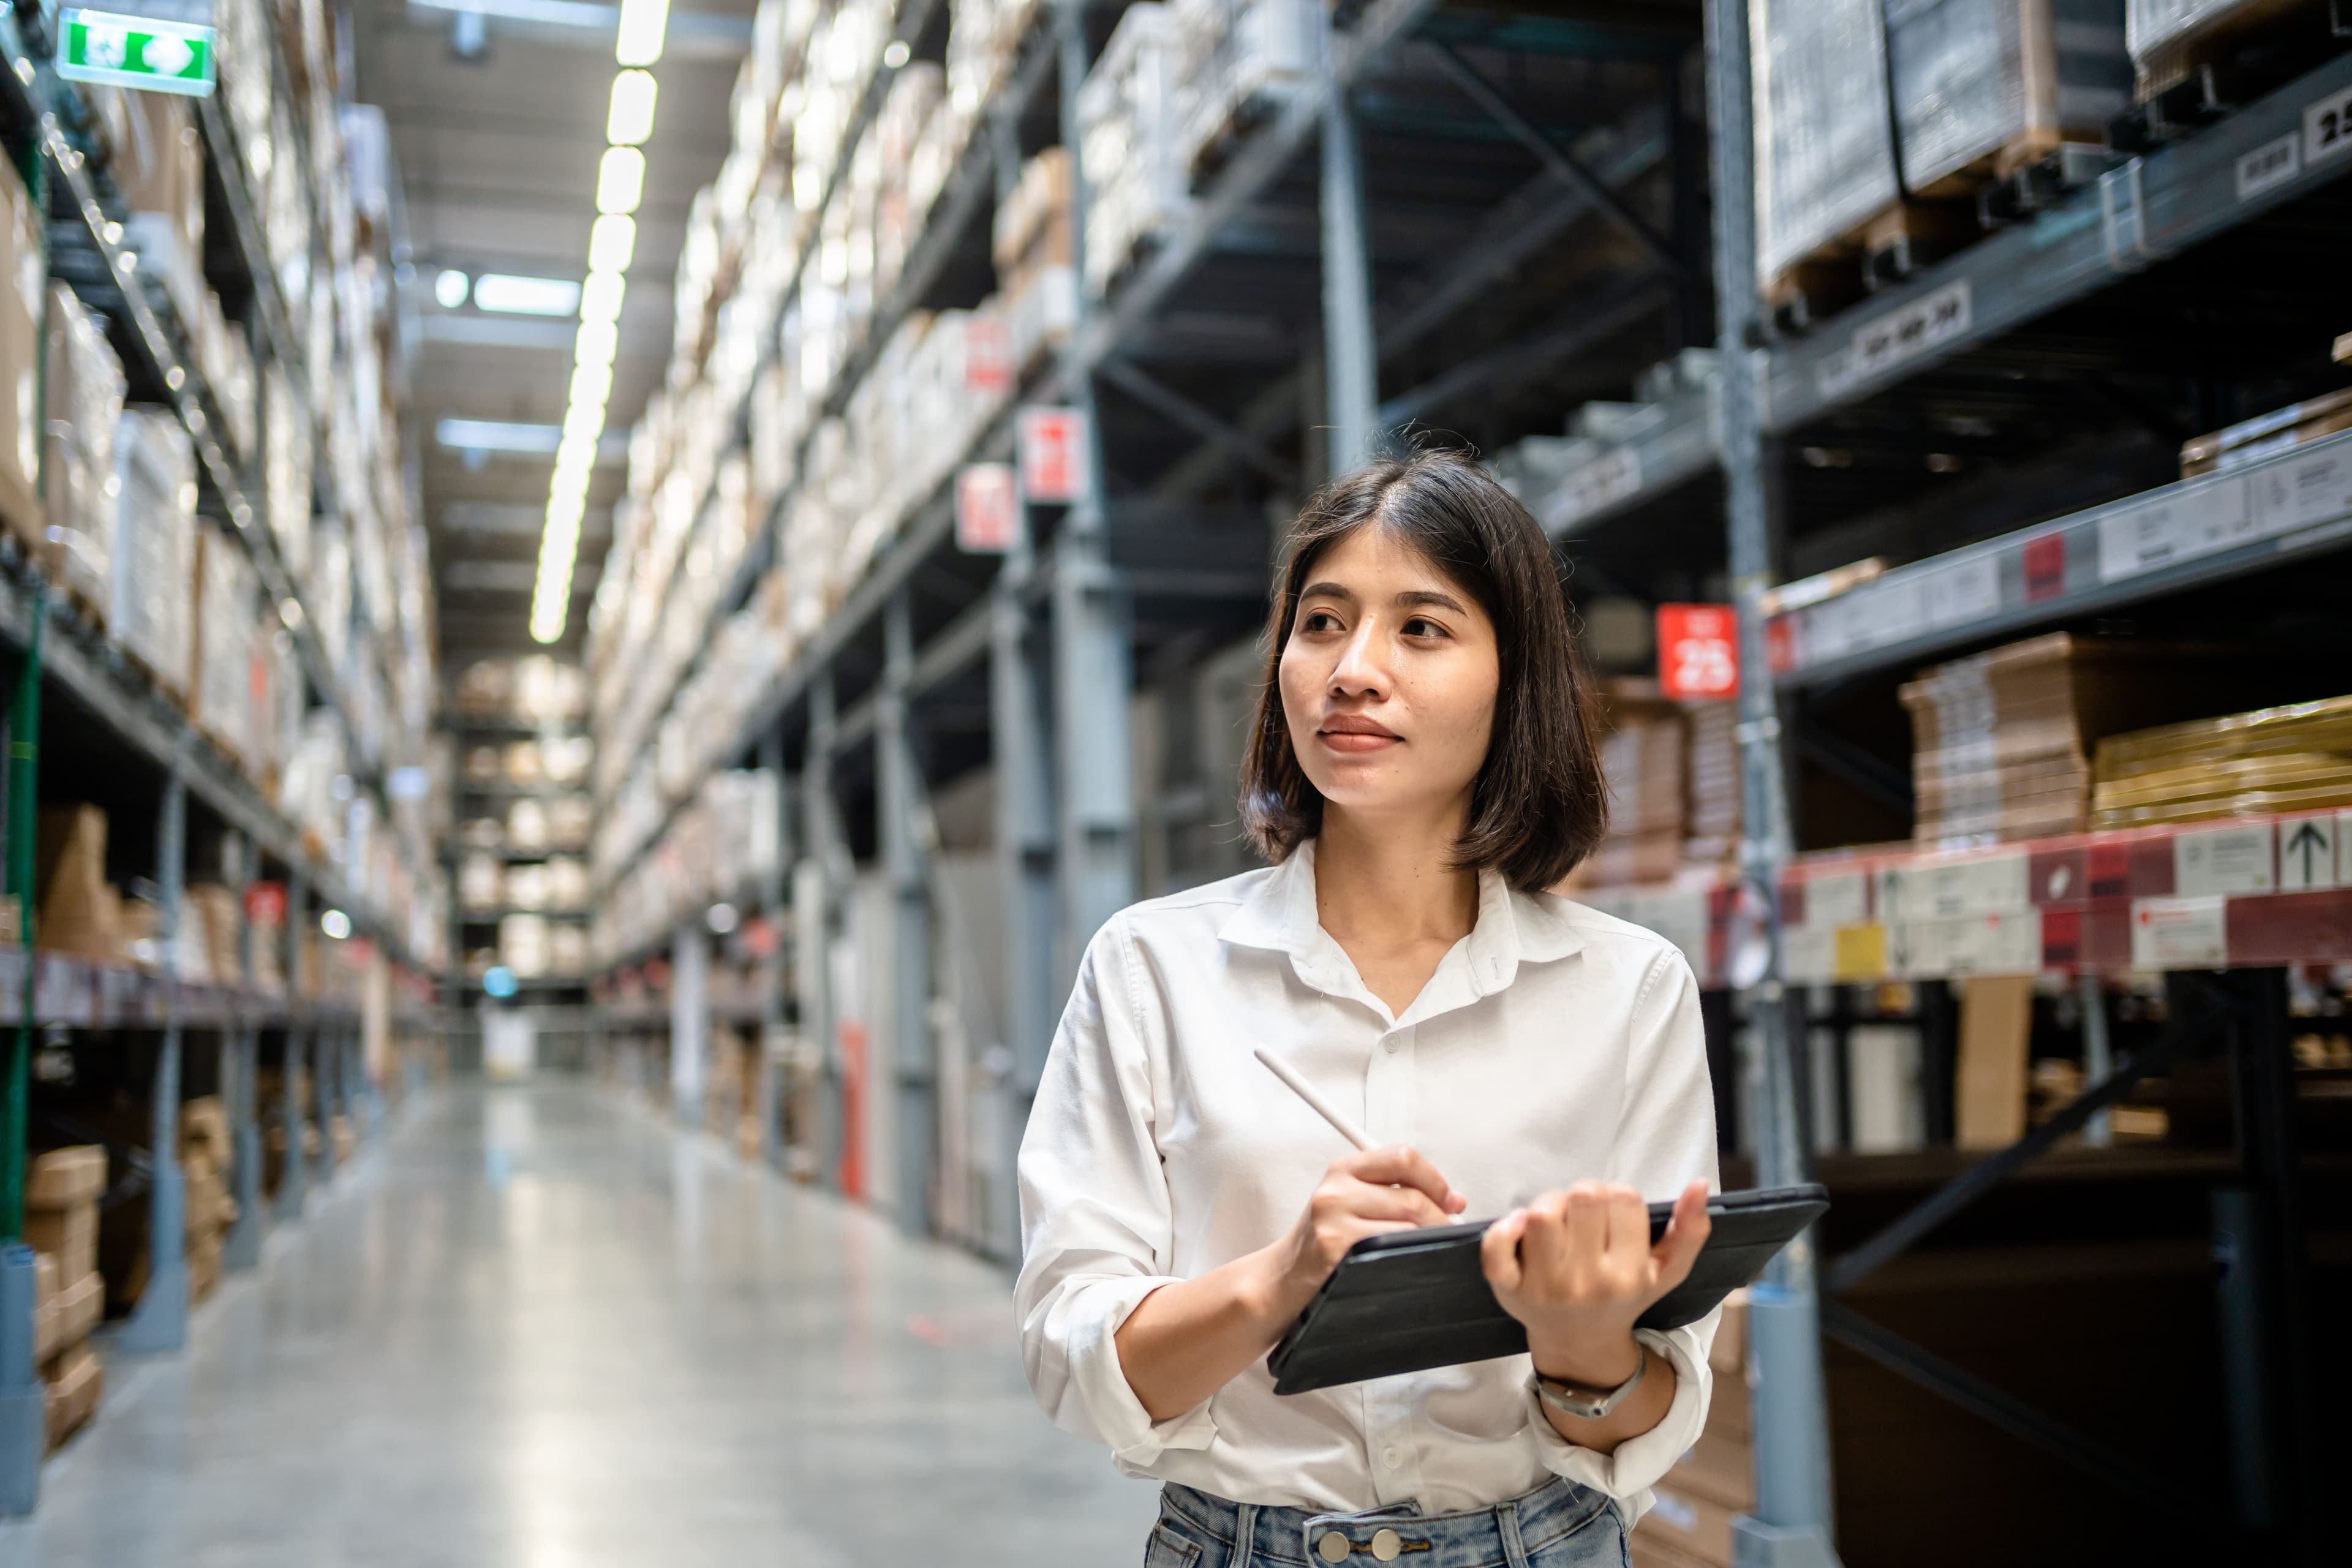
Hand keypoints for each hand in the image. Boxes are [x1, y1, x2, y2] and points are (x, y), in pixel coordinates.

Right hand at [1257, 1146, 1466, 1320]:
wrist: (1284, 1277)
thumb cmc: (1324, 1240)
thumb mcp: (1351, 1201)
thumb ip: (1397, 1192)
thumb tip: (1454, 1200)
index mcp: (1343, 1169)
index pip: (1403, 1158)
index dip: (1435, 1179)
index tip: (1450, 1199)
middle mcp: (1335, 1190)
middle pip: (1412, 1198)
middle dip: (1442, 1220)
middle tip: (1450, 1233)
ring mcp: (1333, 1222)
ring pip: (1407, 1228)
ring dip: (1429, 1243)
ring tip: (1428, 1250)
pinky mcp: (1335, 1252)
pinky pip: (1391, 1253)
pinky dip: (1409, 1260)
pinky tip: (1407, 1264)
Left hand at [1480, 1179, 1709, 1385]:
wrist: (1581, 1344)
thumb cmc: (1624, 1297)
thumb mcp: (1666, 1271)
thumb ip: (1690, 1230)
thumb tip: (1700, 1184)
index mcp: (1628, 1276)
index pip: (1625, 1199)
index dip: (1620, 1196)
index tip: (1616, 1215)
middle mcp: (1587, 1283)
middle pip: (1584, 1198)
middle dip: (1586, 1196)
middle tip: (1585, 1214)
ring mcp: (1544, 1287)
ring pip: (1542, 1213)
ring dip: (1550, 1205)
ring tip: (1560, 1221)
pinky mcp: (1508, 1290)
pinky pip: (1497, 1247)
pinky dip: (1504, 1228)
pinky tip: (1520, 1227)